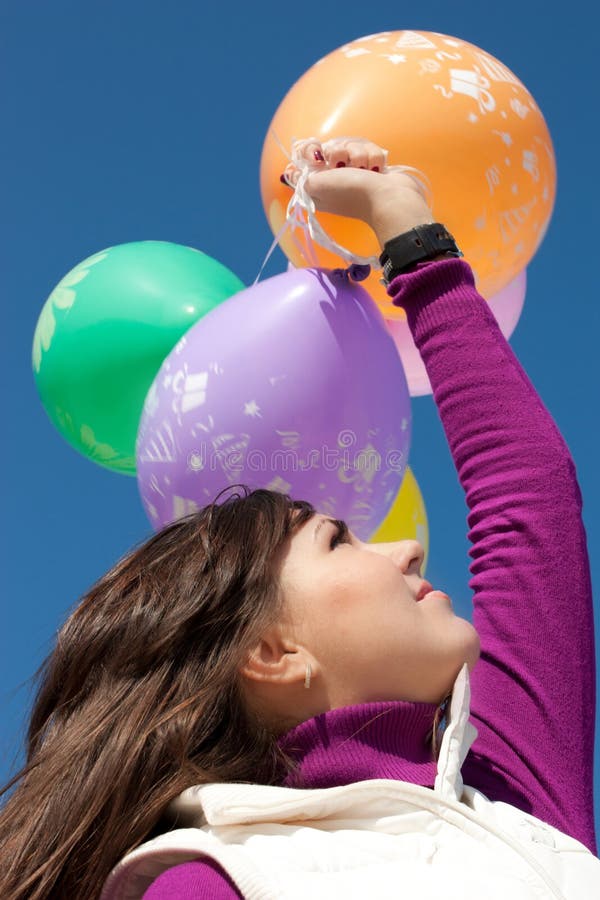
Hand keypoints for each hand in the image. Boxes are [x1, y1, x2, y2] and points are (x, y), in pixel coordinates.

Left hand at [282, 137, 435, 247]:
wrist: (387, 198)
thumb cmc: (350, 194)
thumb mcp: (316, 187)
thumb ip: (299, 178)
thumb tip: (289, 171)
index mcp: (318, 182)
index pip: (305, 154)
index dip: (308, 149)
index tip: (315, 155)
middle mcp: (334, 175)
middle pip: (329, 145)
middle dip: (337, 151)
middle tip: (341, 165)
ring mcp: (355, 170)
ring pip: (351, 144)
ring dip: (357, 155)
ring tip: (362, 170)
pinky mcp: (372, 165)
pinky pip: (368, 148)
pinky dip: (372, 157)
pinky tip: (375, 170)